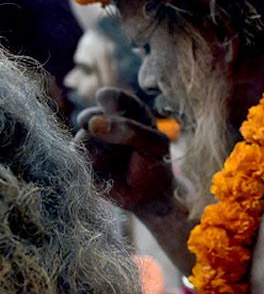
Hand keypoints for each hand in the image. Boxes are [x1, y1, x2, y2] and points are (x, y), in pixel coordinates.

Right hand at [74, 88, 174, 215]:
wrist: (148, 195)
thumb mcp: (154, 145)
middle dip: (101, 127)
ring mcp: (91, 140)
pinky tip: (108, 169)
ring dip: (102, 151)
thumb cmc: (155, 165)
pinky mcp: (81, 158)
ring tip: (119, 161)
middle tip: (115, 141)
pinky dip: (94, 163)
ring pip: (84, 138)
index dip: (109, 98)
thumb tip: (92, 124)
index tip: (104, 99)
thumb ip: (129, 130)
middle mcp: (106, 122)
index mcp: (128, 111)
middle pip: (91, 116)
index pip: (114, 98)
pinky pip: (79, 156)